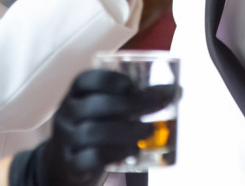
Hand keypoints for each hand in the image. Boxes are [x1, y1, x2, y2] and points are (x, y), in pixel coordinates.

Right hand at [9, 69, 179, 185]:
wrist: (67, 164)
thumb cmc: (96, 129)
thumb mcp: (105, 111)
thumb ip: (131, 100)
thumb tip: (177, 91)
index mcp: (75, 95)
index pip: (85, 80)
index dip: (109, 79)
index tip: (132, 84)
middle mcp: (67, 114)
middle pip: (95, 105)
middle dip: (132, 103)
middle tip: (159, 104)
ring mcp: (67, 140)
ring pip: (93, 132)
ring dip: (127, 130)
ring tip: (149, 130)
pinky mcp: (72, 164)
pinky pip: (90, 158)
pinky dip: (115, 153)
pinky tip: (133, 151)